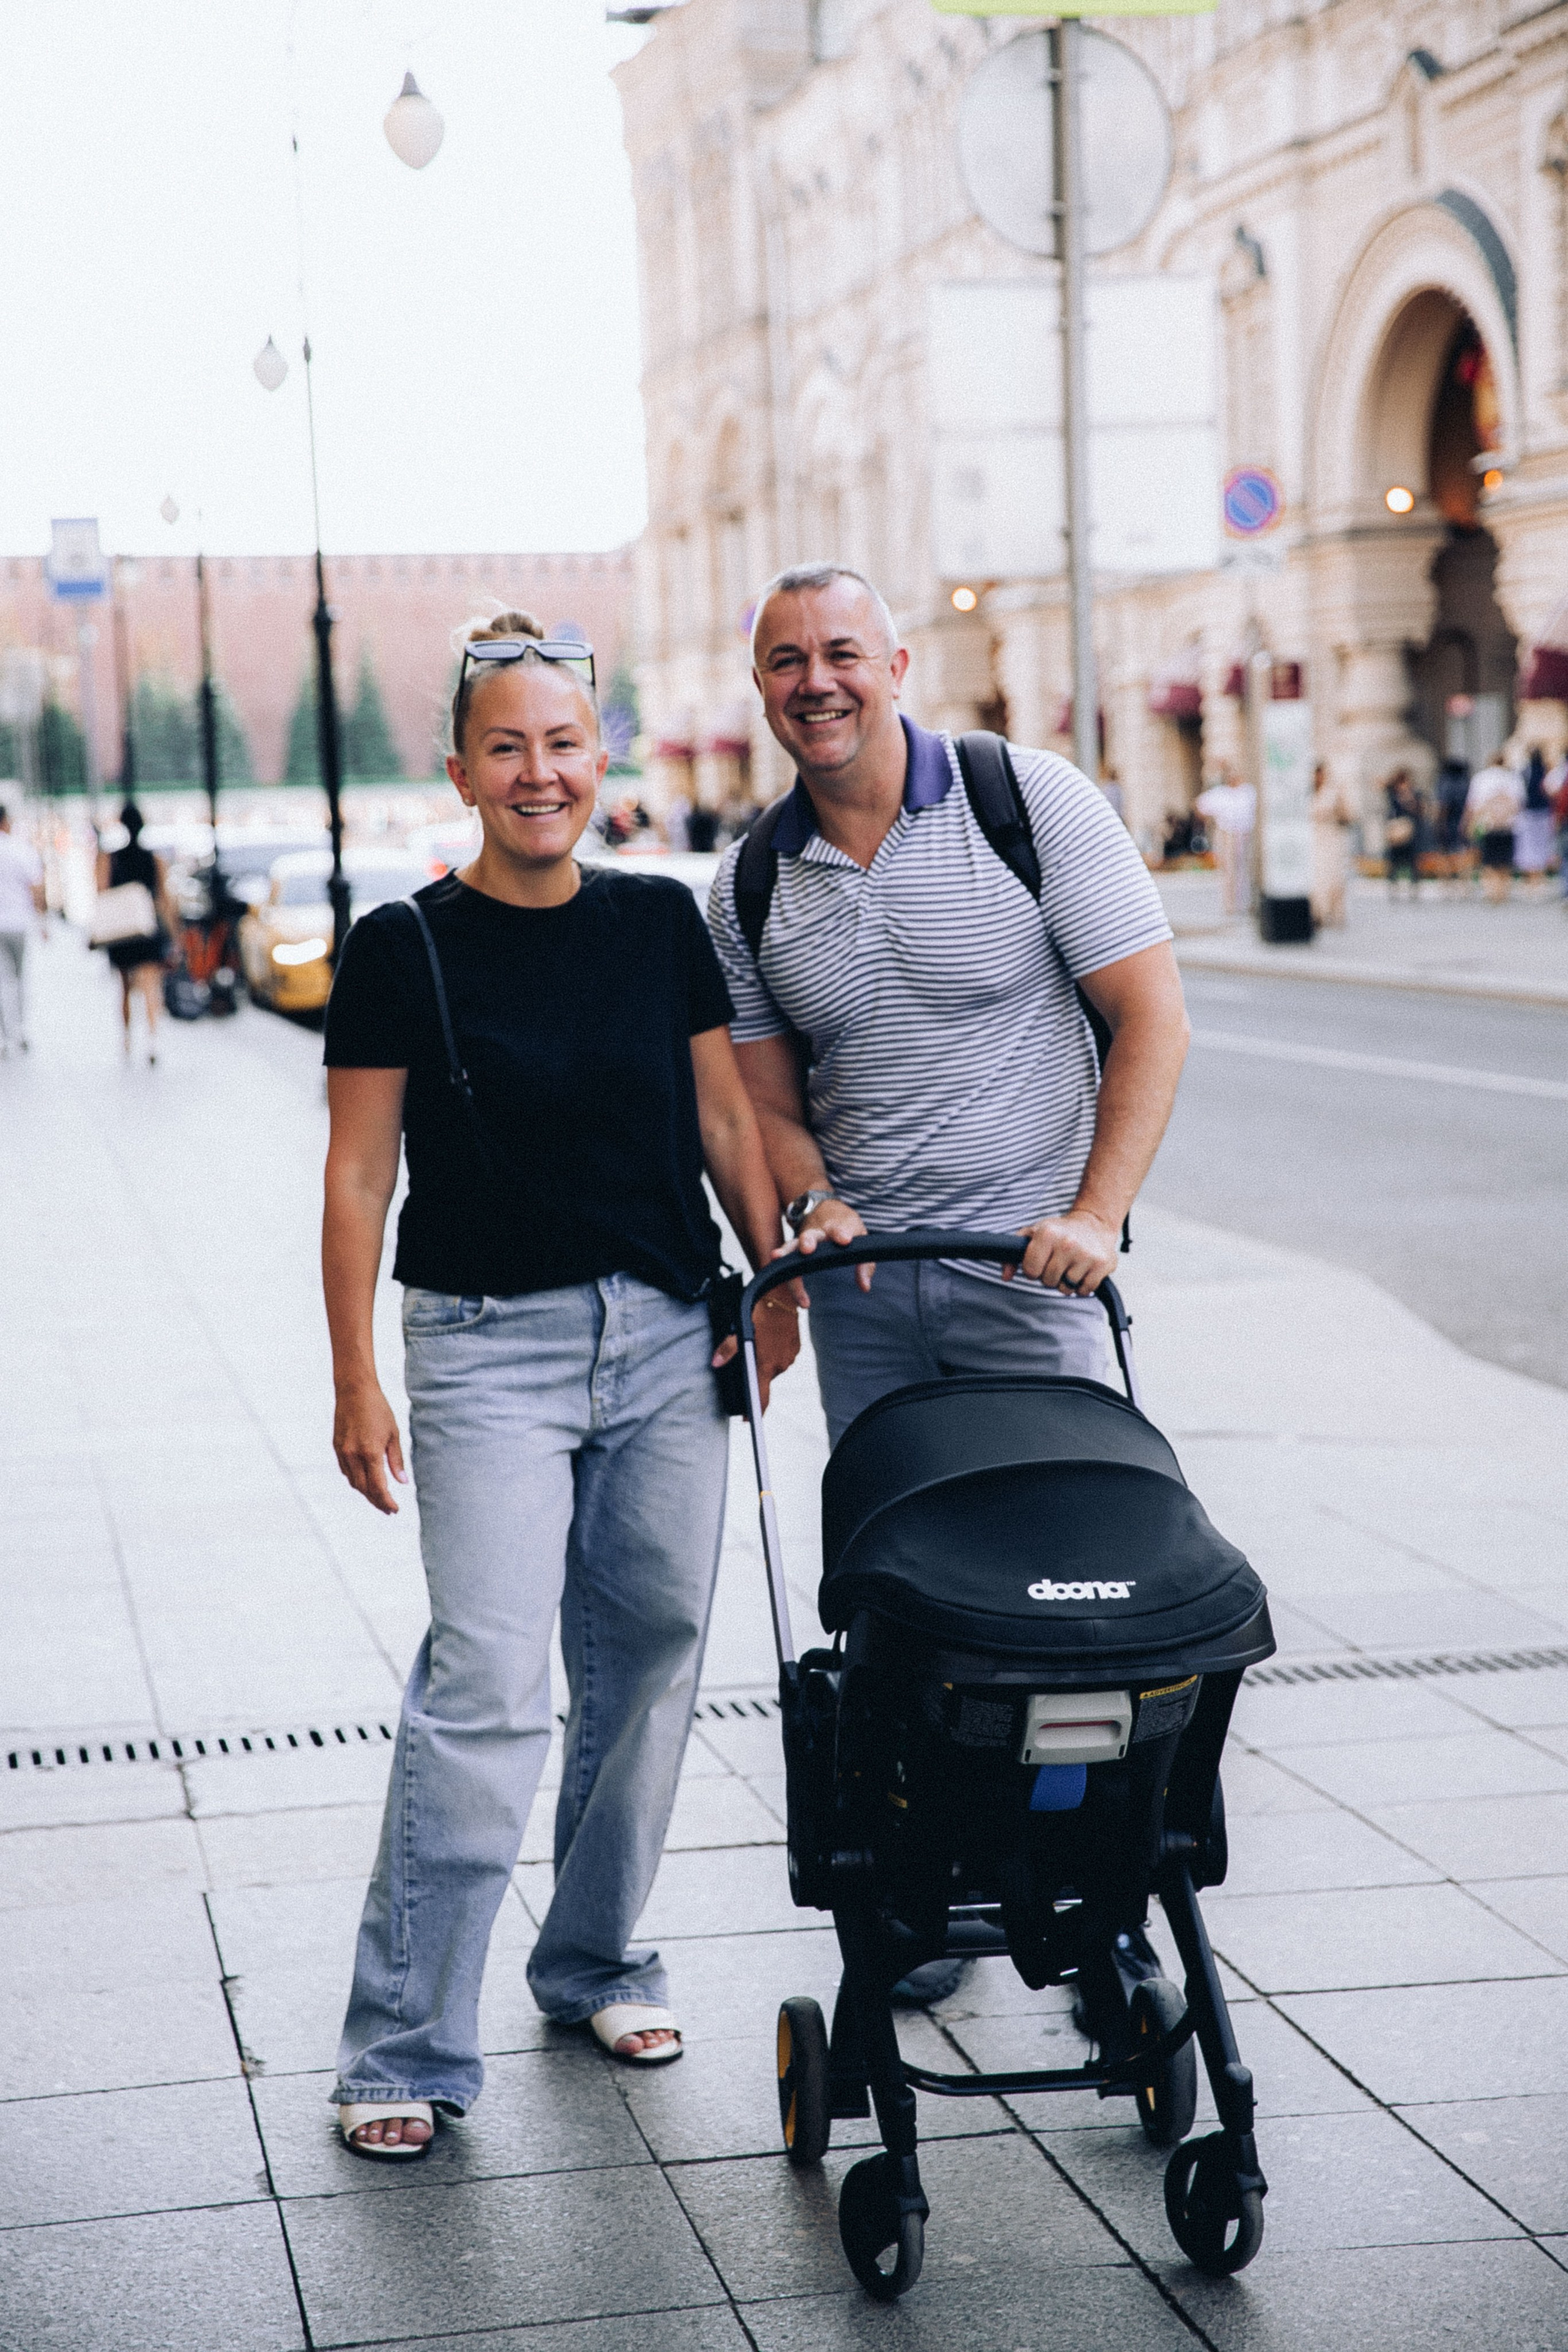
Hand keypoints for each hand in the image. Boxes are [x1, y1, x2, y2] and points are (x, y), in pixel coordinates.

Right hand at [333, 1381, 408, 1513]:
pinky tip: (365, 1480)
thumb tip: (402, 1482)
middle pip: (364, 1489)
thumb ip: (396, 1460)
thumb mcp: (393, 1434)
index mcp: (371, 1453)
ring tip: (378, 1497)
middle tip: (388, 1509)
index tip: (394, 1510)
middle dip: (376, 1501)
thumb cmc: (378, 1409)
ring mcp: (343, 1452)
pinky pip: (346, 1471)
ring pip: (353, 1482)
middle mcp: (354, 1456)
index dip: (386, 1502)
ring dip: (365, 1492)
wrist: (354, 1391)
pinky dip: (356, 1479)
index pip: (378, 1487)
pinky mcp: (337, 1447)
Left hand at [712, 1293, 800, 1411]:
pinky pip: (782, 1357)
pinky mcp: (795, 1347)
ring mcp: (790, 1356)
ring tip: (760, 1343)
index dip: (755, 1411)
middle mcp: (781, 1364)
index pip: (762, 1397)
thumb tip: (715, 1363)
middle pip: (766, 1378)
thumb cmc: (758, 1313)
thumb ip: (727, 1350)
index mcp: (767, 1364)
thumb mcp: (740, 1330)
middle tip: (749, 1358)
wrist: (780, 1295)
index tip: (748, 1420)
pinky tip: (768, 1339)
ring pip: (774, 1367)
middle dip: (756, 1373)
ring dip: (766, 1361)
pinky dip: (774, 1352)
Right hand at [773, 1197, 870, 1304]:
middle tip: (807, 1249)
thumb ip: (865, 1264)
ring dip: (785, 1252)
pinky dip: (781, 1268)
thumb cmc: (846, 1227)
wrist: (824, 1208)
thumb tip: (864, 1287)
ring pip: (792, 1245)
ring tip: (776, 1258)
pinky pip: (786, 1259)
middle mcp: (818, 1232)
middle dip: (808, 1241)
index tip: (845, 1240)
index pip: (839, 1229)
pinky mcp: (794, 1248)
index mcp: (837, 1227)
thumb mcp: (861, 1239)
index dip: (841, 1234)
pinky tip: (776, 1279)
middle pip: (811, 1235)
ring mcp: (803, 1239)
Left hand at [1006, 1208, 1119, 1296]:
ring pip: (1066, 1289)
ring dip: (1066, 1282)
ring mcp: (1086, 1254)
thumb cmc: (1059, 1231)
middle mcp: (1067, 1243)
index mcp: (1047, 1233)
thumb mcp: (1033, 1234)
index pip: (1030, 1271)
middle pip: (1048, 1281)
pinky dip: (1082, 1286)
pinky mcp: (1102, 1264)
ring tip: (1071, 1265)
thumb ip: (1013, 1254)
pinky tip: (1083, 1270)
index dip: (1033, 1270)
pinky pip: (1084, 1291)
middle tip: (1058, 1262)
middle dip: (1050, 1276)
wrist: (1093, 1224)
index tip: (1040, 1262)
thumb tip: (1005, 1277)